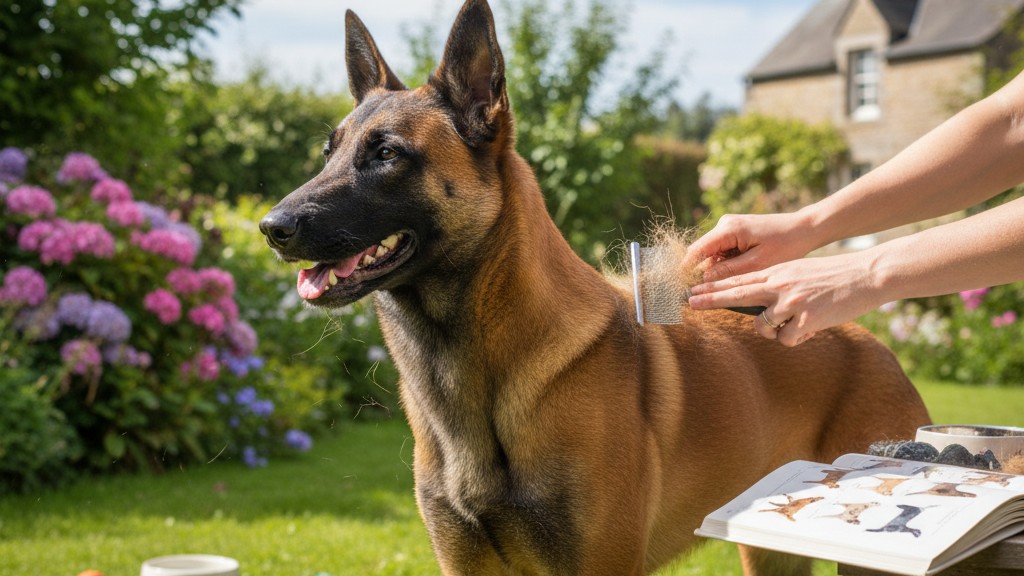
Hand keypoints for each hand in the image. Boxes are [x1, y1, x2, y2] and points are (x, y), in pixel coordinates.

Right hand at [684, 212, 818, 281]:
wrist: (804, 229)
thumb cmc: (786, 245)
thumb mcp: (758, 263)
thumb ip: (729, 271)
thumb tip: (705, 279)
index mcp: (728, 229)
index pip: (697, 250)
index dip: (686, 269)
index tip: (679, 287)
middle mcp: (725, 224)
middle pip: (704, 252)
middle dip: (705, 271)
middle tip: (710, 293)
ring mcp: (729, 226)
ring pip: (714, 253)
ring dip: (720, 268)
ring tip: (738, 278)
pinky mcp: (736, 230)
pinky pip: (723, 249)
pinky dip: (728, 262)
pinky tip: (744, 268)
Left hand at [687, 250, 884, 345]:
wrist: (866, 274)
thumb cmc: (833, 276)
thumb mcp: (798, 272)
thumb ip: (775, 285)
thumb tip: (756, 306)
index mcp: (777, 272)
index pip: (737, 280)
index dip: (713, 287)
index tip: (692, 292)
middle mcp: (779, 285)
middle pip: (736, 295)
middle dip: (711, 300)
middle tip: (690, 303)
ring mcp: (791, 301)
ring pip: (763, 327)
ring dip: (775, 330)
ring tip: (796, 322)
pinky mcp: (806, 319)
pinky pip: (786, 339)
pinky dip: (797, 338)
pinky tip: (811, 328)